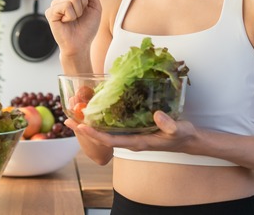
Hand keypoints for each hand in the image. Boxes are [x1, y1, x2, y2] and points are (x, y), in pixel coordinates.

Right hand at [44, 0, 101, 54]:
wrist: (81, 44)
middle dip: (85, 1)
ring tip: (75, 19)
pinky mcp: (51, 12)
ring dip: (79, 11)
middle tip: (82, 13)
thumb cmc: (87, 27)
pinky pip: (66, 6)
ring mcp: (56, 4)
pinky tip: (67, 22)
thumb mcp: (95, 6)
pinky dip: (71, 16)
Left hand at [72, 111, 197, 152]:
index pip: (110, 141)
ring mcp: (130, 136)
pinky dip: (101, 120)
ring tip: (74, 115)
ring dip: (90, 125)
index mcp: (137, 142)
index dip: (95, 134)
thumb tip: (157, 115)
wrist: (186, 139)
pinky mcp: (132, 130)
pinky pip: (113, 127)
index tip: (81, 127)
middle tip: (67, 120)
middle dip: (85, 130)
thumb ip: (169, 124)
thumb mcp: (178, 129)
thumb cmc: (181, 135)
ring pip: (106, 132)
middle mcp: (130, 140)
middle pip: (102, 137)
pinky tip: (94, 111)